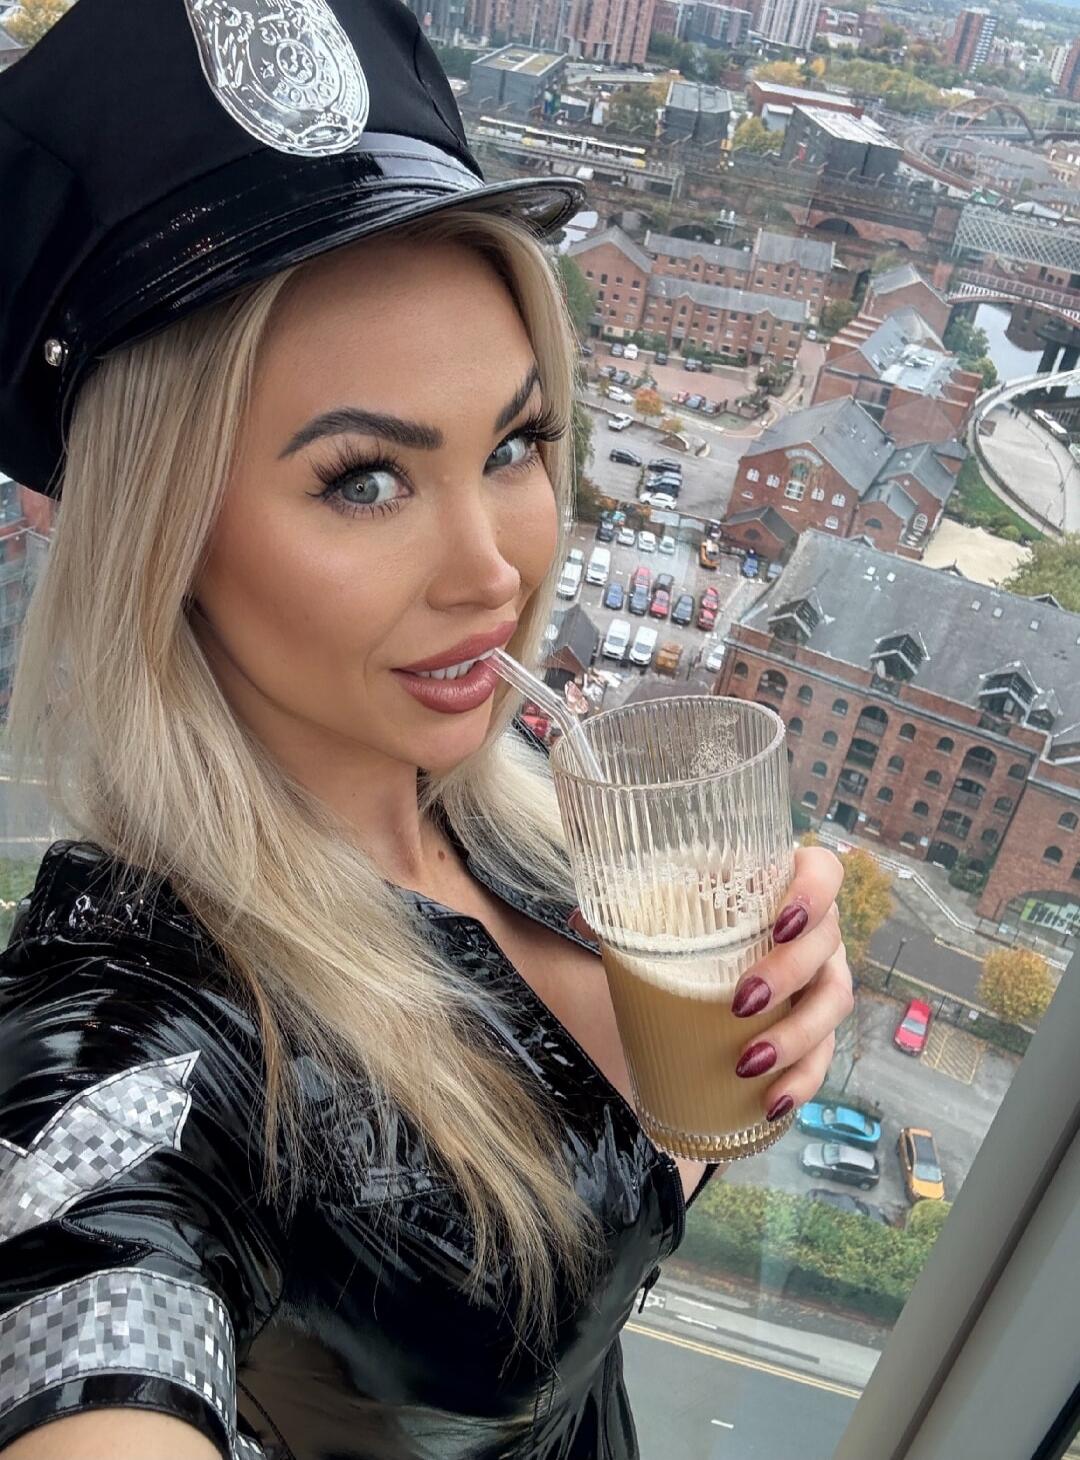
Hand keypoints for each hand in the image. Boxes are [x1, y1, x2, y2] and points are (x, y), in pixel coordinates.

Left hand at [567, 845, 852, 1123]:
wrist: (718, 951)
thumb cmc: (700, 918)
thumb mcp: (671, 905)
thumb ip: (632, 906)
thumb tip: (581, 920)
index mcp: (786, 884)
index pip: (824, 872)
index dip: (813, 894)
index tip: (780, 923)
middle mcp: (816, 929)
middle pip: (827, 945)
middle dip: (788, 976)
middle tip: (740, 1002)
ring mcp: (823, 976)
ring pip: (833, 1003)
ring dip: (796, 1037)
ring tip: (748, 1064)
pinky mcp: (818, 1025)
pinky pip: (824, 1054)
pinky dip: (801, 1081)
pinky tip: (772, 1103)